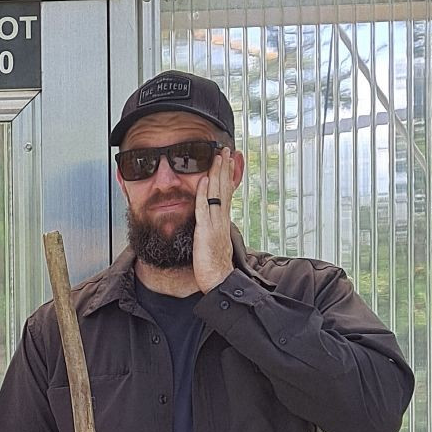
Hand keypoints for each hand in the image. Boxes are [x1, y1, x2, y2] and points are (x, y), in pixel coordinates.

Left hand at [193, 149, 235, 293]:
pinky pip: (204, 209)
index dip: (227, 176)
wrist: (219, 282)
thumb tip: (209, 222)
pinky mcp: (206, 232)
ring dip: (217, 174)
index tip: (228, 161)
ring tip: (218, 157)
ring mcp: (215, 225)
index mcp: (222, 221)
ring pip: (217, 194)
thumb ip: (211, 229)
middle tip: (226, 150)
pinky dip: (203, 194)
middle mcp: (221, 220)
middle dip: (225, 168)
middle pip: (224, 189)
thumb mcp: (213, 243)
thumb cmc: (214, 267)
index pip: (226, 193)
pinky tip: (203, 181)